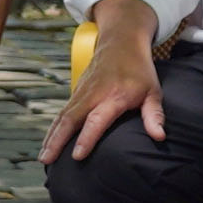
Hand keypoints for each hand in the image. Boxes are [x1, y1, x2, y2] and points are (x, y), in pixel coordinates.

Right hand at [48, 7, 165, 160]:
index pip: (97, 120)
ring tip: (43, 158)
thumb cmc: (140, 70)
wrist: (121, 41)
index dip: (86, 138)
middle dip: (57, 140)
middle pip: (70, 119)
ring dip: (51, 136)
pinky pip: (63, 111)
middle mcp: (93, 94)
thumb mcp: (153, 91)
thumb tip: (159, 137)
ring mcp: (82, 91)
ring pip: (62, 116)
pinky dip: (54, 127)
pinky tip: (49, 142)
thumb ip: (154, 115)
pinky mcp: (77, 90)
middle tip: (46, 160)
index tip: (77, 156)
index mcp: (114, 95)